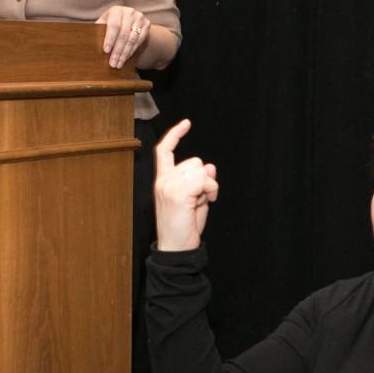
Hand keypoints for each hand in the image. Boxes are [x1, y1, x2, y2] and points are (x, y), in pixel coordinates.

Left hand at [97, 5, 150, 68]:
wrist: (129, 20)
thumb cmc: (111, 23)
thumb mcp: (104, 24)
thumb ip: (98, 31)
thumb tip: (91, 45)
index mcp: (116, 10)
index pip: (114, 25)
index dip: (110, 39)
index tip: (106, 51)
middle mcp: (129, 12)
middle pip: (123, 34)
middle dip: (117, 51)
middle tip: (112, 63)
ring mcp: (139, 18)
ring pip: (132, 40)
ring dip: (124, 54)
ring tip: (118, 64)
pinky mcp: (146, 24)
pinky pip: (139, 41)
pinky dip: (131, 51)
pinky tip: (125, 58)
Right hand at [152, 118, 217, 250]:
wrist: (176, 249)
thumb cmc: (184, 227)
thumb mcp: (195, 200)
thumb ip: (200, 182)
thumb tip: (210, 166)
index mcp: (163, 181)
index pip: (164, 151)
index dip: (175, 134)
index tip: (186, 123)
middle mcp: (163, 180)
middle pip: (194, 161)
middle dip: (203, 178)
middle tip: (200, 199)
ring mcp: (169, 186)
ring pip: (200, 169)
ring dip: (208, 185)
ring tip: (201, 202)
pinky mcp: (178, 193)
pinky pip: (204, 180)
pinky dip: (211, 189)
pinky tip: (207, 202)